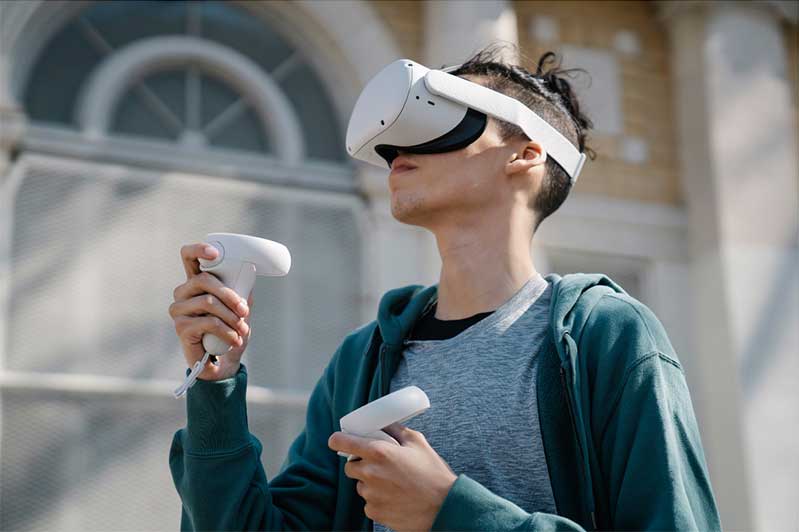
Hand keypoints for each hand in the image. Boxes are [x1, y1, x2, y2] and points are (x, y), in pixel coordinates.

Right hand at [168, 243, 252, 380]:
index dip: (199, 250)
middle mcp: (183, 292)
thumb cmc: (230, 331)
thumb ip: (242, 291)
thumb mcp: (240, 309)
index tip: (215, 253)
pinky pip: (207, 322)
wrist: (222, 363)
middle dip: (230, 294)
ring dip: (231, 316)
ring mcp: (179, 309)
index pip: (188, 257)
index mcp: (196, 282)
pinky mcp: (180, 327)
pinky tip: (234, 340)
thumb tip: (250, 274)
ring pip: (208, 301)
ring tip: (242, 329)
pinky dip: (227, 331)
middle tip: (245, 311)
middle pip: (204, 280)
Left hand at [328, 423, 456, 530]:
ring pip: (361, 486)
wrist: (445, 507)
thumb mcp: (418, 443)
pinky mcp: (375, 512)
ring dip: (371, 484)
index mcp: (379, 452)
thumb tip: (384, 424)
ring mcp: (371, 495)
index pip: (342, 442)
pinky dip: (378, 500)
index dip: (339, 440)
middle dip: (361, 464)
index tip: (339, 440)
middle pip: (350, 466)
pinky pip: (369, 503)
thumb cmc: (433, 474)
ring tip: (395, 484)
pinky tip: (396, 498)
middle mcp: (370, 473)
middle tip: (381, 465)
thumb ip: (396, 430)